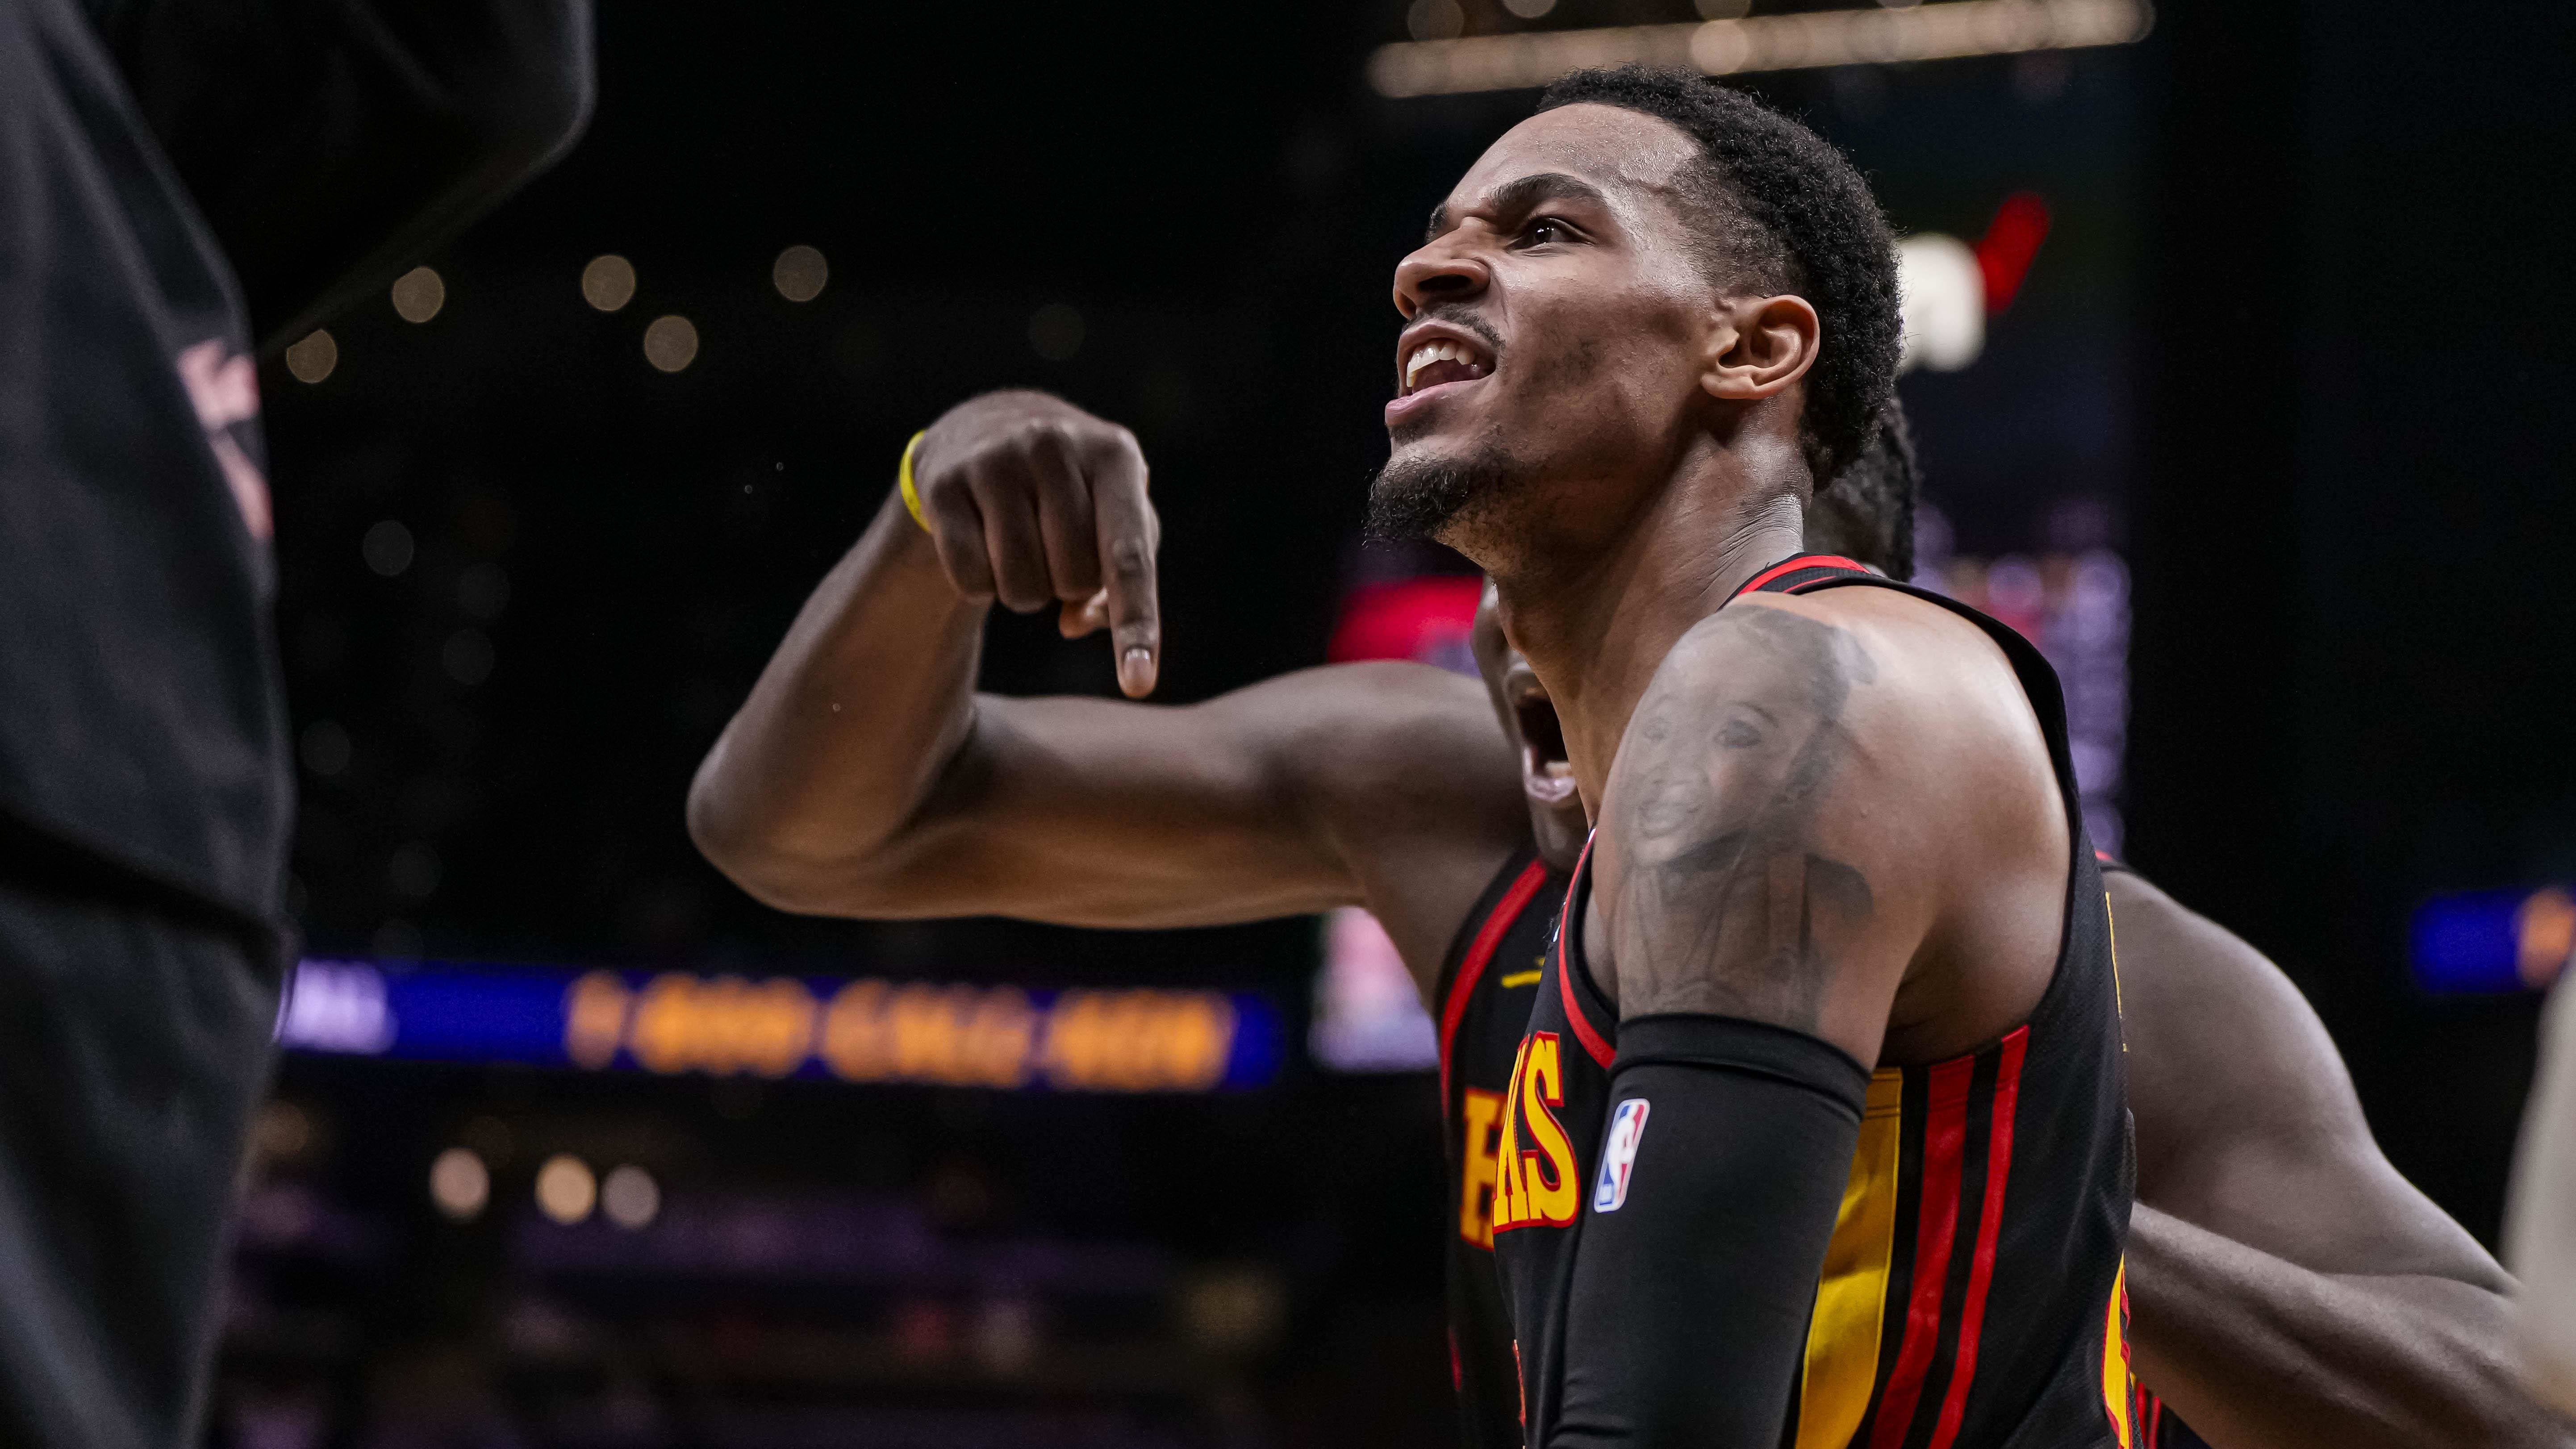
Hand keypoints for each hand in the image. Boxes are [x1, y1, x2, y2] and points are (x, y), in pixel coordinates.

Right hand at [911, 390, 1160, 696]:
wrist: (986, 427)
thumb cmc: (1072, 489)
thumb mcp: (1113, 515)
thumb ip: (1119, 578)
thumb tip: (1077, 622)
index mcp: (1114, 454)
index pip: (1130, 556)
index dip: (1137, 625)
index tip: (1140, 686)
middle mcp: (1053, 445)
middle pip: (1073, 578)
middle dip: (1068, 584)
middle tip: (1055, 548)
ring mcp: (994, 460)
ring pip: (1021, 587)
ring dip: (1025, 591)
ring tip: (1021, 547)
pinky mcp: (942, 483)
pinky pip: (970, 580)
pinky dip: (981, 585)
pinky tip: (980, 544)